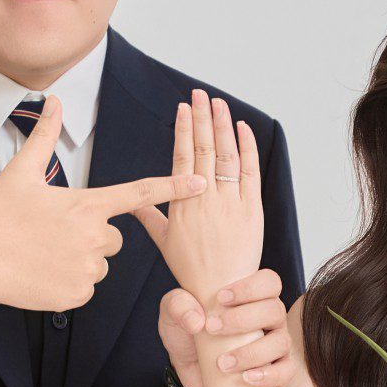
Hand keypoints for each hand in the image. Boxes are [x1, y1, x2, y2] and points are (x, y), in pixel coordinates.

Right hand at [0, 95, 206, 313]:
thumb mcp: (20, 172)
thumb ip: (45, 137)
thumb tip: (54, 101)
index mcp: (87, 204)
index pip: (140, 193)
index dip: (174, 187)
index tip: (202, 183)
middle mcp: (95, 236)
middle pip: (114, 238)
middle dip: (92, 236)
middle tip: (55, 235)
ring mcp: (88, 267)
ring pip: (100, 264)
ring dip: (81, 261)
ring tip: (46, 255)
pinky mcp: (79, 294)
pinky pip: (87, 287)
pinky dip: (69, 283)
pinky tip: (43, 274)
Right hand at [131, 89, 262, 312]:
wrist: (221, 291)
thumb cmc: (192, 270)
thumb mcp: (165, 242)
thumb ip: (151, 218)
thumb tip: (135, 205)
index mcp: (182, 204)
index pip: (182, 157)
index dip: (184, 130)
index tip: (183, 109)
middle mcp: (205, 199)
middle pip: (204, 149)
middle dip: (201, 118)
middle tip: (199, 94)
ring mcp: (230, 203)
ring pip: (226, 155)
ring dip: (222, 126)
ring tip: (218, 103)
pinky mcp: (251, 209)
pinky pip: (250, 172)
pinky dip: (247, 148)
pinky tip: (243, 129)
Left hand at [158, 269, 292, 386]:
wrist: (187, 368)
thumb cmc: (186, 332)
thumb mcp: (172, 314)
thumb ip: (178, 306)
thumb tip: (196, 320)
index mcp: (250, 297)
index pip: (269, 282)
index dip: (250, 288)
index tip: (221, 298)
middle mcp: (268, 318)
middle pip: (275, 309)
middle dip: (243, 319)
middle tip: (212, 329)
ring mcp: (274, 344)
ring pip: (281, 341)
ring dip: (252, 352)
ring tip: (222, 362)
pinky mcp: (273, 370)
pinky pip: (286, 371)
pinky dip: (270, 375)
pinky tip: (247, 378)